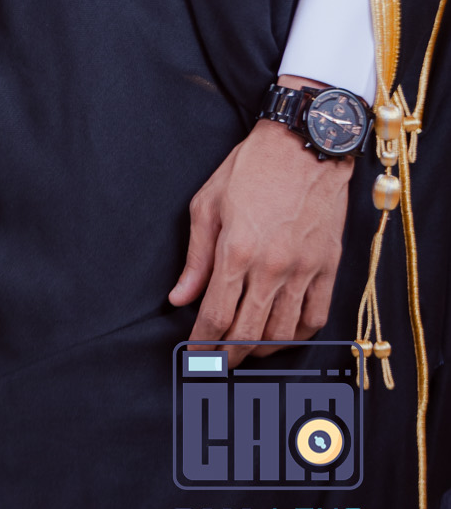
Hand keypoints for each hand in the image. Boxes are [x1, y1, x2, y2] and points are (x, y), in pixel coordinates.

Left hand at [168, 78, 353, 364]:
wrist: (304, 144)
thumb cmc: (252, 167)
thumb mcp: (208, 203)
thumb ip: (195, 257)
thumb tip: (180, 297)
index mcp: (236, 250)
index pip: (216, 315)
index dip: (203, 342)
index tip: (195, 355)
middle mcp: (271, 267)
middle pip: (247, 333)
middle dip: (227, 356)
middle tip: (217, 364)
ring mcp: (304, 270)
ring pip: (283, 333)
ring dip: (260, 349)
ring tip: (245, 350)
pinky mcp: (328, 267)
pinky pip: (316, 318)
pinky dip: (298, 335)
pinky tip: (282, 335)